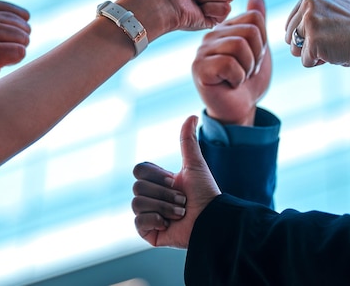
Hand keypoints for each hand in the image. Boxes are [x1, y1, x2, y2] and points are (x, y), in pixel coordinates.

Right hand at [132, 115, 220, 248]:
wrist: (212, 220)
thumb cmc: (205, 193)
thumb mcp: (194, 165)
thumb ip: (188, 141)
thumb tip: (191, 116)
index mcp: (158, 182)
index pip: (139, 170)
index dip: (156, 175)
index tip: (175, 181)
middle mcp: (151, 197)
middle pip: (137, 186)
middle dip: (164, 193)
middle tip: (182, 200)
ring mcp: (149, 215)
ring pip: (137, 203)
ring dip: (163, 207)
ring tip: (180, 213)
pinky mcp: (148, 232)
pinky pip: (138, 222)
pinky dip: (155, 221)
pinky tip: (168, 225)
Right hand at [192, 0, 270, 125]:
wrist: (239, 110)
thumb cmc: (248, 82)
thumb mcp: (258, 50)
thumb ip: (257, 24)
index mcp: (225, 29)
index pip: (254, 18)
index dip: (262, 42)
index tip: (253, 58)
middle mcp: (210, 36)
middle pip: (249, 31)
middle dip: (256, 57)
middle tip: (246, 71)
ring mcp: (202, 51)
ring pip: (239, 46)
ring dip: (247, 68)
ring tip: (238, 77)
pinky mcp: (199, 68)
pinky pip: (228, 63)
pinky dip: (237, 78)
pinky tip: (229, 84)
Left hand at [285, 0, 349, 78]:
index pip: (291, 25)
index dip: (309, 33)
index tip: (331, 28)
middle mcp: (308, 4)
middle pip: (290, 38)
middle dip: (308, 45)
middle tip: (332, 38)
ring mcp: (310, 22)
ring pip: (294, 50)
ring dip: (312, 54)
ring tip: (332, 45)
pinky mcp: (314, 40)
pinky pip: (305, 61)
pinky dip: (318, 62)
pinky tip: (334, 53)